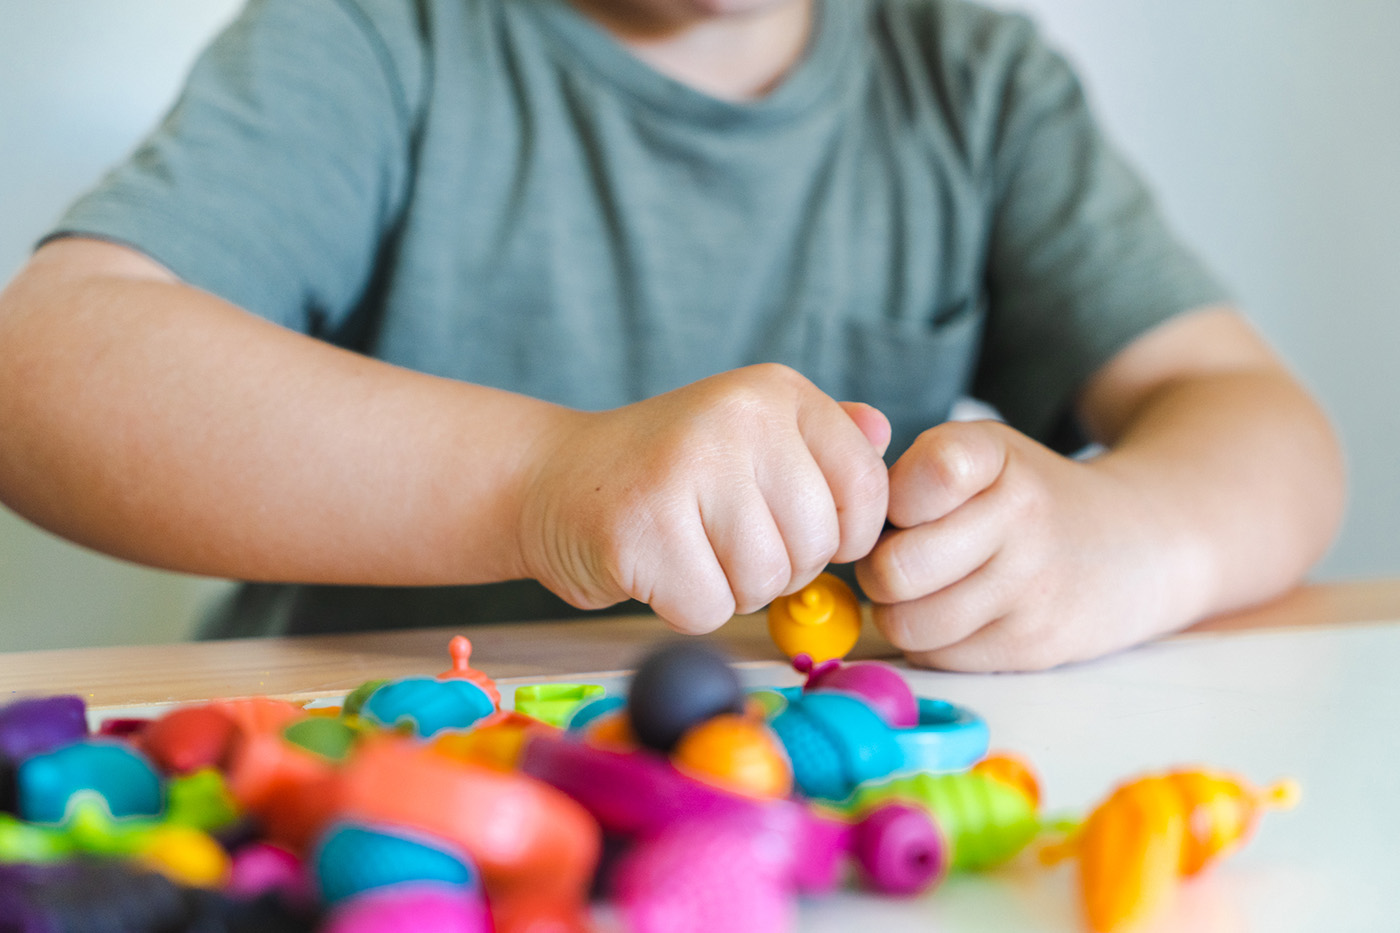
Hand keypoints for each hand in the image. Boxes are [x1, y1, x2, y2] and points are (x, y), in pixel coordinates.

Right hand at [517, 364, 890, 633]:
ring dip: (732, 590)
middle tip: (725, 542)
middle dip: (780, 568)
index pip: (865, 488)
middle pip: (816, 544)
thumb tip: (881, 432)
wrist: (552, 480)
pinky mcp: (640, 526)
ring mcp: (686, 467)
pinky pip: (707, 609)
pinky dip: (686, 609)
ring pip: (765, 582)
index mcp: (775, 392)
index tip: (797, 530)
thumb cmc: (667, 473)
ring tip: (691, 550)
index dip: (843, 535)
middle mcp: (737, 417)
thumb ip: (820, 442)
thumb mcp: (749, 438)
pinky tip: (657, 568)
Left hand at [855, 419, 1199, 670]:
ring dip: (900, 612)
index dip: (889, 504)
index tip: (907, 508)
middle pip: (891, 570)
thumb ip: (907, 468)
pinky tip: (960, 615)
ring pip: (905, 623)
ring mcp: (1031, 589)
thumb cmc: (1028, 498)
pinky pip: (937, 658)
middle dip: (879, 570)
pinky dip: (931, 642)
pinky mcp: (1033, 647)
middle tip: (900, 559)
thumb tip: (842, 519)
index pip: (912, 484)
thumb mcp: (981, 452)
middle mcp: (1020, 518)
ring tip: (928, 589)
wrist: (1138, 544)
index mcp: (995, 457)